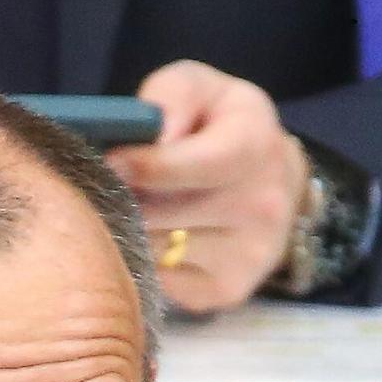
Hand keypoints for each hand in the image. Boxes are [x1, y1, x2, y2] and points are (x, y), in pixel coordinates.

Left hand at [108, 61, 308, 313]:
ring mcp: (248, 257)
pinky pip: (161, 279)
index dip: (146, 166)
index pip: (196, 164)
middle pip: (165, 212)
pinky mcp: (227, 291)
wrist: (273, 184)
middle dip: (126, 198)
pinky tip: (155, 237)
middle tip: (108, 185)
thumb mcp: (201, 90)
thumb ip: (171, 96)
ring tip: (133, 206)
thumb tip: (148, 138)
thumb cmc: (222, 129)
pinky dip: (146, 259)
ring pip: (156, 249)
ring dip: (131, 229)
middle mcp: (263, 207)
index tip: (110, 162)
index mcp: (256, 146)